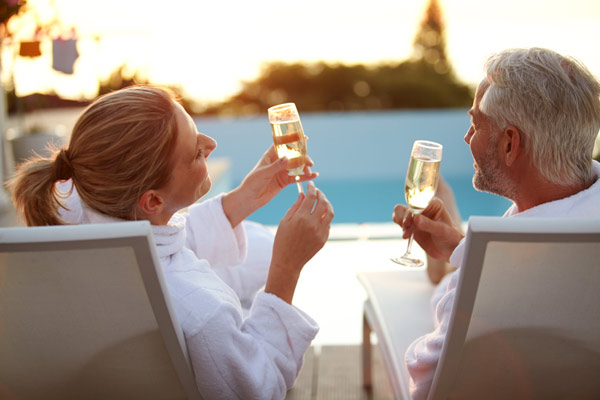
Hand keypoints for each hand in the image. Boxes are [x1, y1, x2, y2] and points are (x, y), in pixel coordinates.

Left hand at [222, 146, 317, 226]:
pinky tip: (314, 176)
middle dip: (303, 157)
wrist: (250, 198)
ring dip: (305, 167)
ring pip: (297, 166)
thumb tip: (287, 158)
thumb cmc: (252, 182)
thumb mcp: (264, 173)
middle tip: (310, 163)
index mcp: (270, 156)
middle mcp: (277, 162)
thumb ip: (276, 166)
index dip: (293, 140)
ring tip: (310, 172)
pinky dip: (305, 177)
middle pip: (293, 155)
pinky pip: (297, 177)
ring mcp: (282, 171)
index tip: (305, 138)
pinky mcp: (285, 181)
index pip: (282, 144)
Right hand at [265, 182, 333, 302]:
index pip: (311, 197)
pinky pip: (328, 223)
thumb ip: (295, 206)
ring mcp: (320, 232)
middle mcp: (313, 224)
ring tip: (322, 201)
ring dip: (327, 204)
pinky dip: (326, 216)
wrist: (288, 262)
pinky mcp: (324, 239)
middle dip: (321, 194)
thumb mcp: (284, 221)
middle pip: (323, 202)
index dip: (312, 188)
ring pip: (330, 212)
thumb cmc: (282, 240)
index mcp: (301, 218)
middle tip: (317, 191)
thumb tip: (303, 194)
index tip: (310, 185)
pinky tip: (320, 214)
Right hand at [393, 197, 462, 261]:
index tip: (408, 223)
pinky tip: (406, 235)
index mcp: (433, 204)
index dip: (411, 212)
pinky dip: (400, 227)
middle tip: (407, 229)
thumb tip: (415, 218)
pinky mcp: (411, 224)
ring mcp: (416, 216)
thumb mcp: (441, 231)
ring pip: (400, 212)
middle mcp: (423, 208)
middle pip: (406, 206)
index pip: (417, 203)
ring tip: (406, 235)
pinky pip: (399, 221)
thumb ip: (429, 224)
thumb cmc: (450, 238)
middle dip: (404, 218)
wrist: (449, 250)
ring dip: (401, 223)